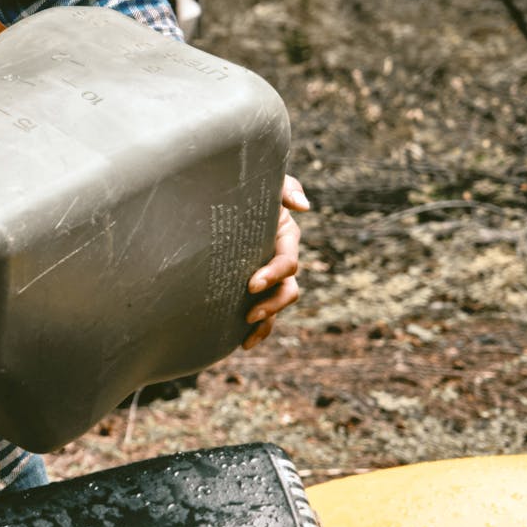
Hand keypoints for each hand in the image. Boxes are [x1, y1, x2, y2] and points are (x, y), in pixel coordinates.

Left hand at [244, 175, 309, 349]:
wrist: (221, 200)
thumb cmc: (246, 188)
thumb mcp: (267, 183)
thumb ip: (286, 188)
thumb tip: (304, 207)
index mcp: (285, 238)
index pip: (287, 262)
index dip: (273, 274)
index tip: (252, 284)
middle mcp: (280, 260)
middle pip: (288, 290)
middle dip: (271, 303)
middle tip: (248, 313)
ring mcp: (269, 276)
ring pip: (278, 305)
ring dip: (266, 320)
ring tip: (246, 329)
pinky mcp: (253, 288)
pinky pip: (263, 314)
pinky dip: (257, 330)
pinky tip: (241, 343)